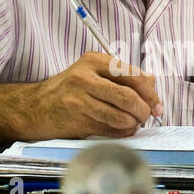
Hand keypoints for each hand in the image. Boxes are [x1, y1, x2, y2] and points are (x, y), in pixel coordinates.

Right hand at [23, 52, 163, 139]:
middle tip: (146, 116)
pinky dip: (122, 133)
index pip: (133, 76)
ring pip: (121, 117)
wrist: (36, 107)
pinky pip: (111, 130)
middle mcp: (85, 78)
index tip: (156, 104)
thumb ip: (121, 75)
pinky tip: (120, 129)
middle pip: (128, 97)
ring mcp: (80, 100)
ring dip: (133, 124)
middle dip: (144, 111)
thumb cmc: (69, 90)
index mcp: (93, 61)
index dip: (150, 93)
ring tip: (132, 123)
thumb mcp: (92, 72)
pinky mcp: (78, 121)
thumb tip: (152, 85)